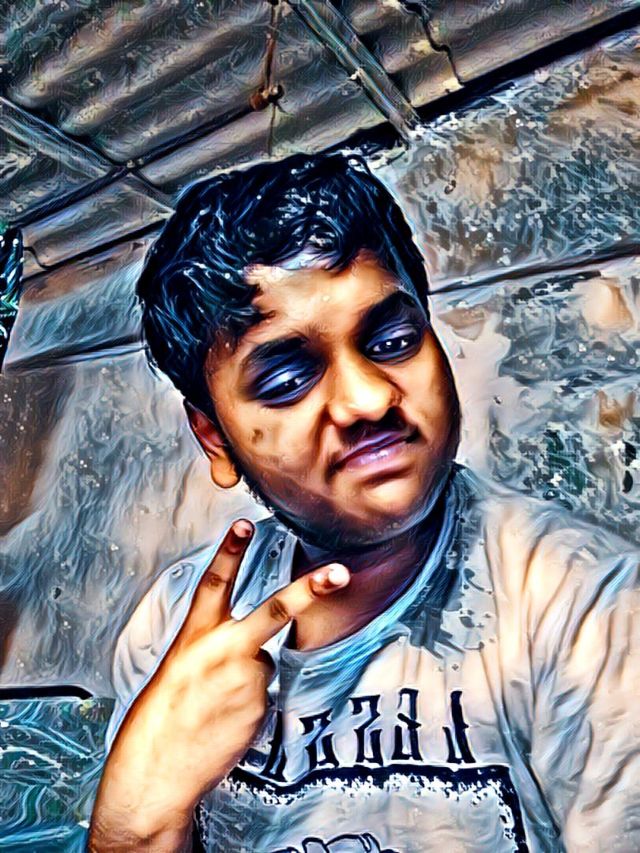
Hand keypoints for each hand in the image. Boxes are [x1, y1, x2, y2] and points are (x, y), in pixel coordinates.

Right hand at [89, 520, 349, 850]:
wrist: (155, 773)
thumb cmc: (162, 717)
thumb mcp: (179, 667)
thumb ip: (213, 645)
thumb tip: (257, 652)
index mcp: (193, 637)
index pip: (214, 584)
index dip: (229, 550)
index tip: (245, 522)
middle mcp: (222, 651)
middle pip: (275, 611)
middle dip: (310, 589)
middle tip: (341, 572)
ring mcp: (244, 680)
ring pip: (264, 664)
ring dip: (248, 680)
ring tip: (215, 706)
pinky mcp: (259, 707)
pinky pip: (264, 695)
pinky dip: (250, 704)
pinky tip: (225, 722)